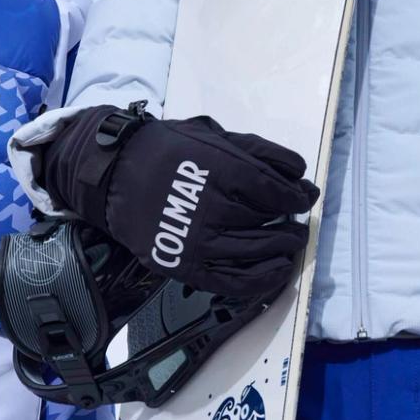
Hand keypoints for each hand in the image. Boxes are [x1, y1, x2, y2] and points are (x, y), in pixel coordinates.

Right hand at [43, 105, 318, 298]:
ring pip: (258, 252)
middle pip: (270, 223)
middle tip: (298, 226)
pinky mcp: (187, 266)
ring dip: (282, 250)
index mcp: (224, 171)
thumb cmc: (170, 151)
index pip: (278, 193)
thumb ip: (261, 153)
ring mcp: (199, 241)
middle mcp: (214, 208)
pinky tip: (277, 270)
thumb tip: (302, 176)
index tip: (303, 200)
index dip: (297, 199)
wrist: (116, 174)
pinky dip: (263, 279)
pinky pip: (235, 282)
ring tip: (289, 244)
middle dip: (291, 226)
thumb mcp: (216, 138)